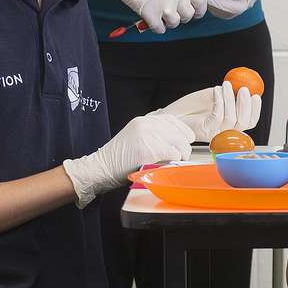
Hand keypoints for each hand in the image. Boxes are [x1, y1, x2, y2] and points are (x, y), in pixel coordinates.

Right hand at [61, 113, 195, 206]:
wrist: (99, 167)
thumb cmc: (117, 159)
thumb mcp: (135, 137)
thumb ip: (152, 134)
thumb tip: (176, 140)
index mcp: (144, 121)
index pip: (172, 120)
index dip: (183, 131)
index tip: (187, 139)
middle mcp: (146, 124)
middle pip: (179, 132)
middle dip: (184, 146)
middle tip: (182, 156)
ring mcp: (147, 136)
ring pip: (179, 143)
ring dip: (181, 155)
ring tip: (175, 162)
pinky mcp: (148, 150)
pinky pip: (172, 154)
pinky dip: (174, 161)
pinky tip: (168, 165)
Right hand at [100, 0, 206, 33]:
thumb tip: (184, 5)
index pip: (202, 2)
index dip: (198, 10)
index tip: (192, 13)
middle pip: (188, 15)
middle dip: (179, 17)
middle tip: (168, 13)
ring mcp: (164, 4)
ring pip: (175, 23)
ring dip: (167, 23)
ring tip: (158, 15)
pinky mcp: (151, 12)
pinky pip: (159, 28)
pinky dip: (155, 27)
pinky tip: (150, 19)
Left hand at [153, 82, 260, 139]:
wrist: (173, 113)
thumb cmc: (192, 106)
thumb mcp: (213, 97)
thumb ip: (228, 94)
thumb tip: (242, 85)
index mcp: (229, 124)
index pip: (249, 122)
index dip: (254, 110)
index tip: (256, 95)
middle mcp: (224, 131)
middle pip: (242, 122)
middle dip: (245, 104)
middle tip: (243, 89)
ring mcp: (214, 132)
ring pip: (230, 118)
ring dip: (229, 98)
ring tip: (224, 85)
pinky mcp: (204, 130)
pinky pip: (217, 116)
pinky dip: (219, 101)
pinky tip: (216, 91)